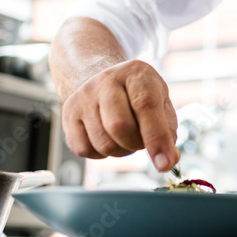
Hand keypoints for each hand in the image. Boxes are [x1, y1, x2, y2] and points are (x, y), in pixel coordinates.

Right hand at [61, 59, 178, 170]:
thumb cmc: (137, 94)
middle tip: (140, 140)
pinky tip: (107, 137)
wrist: (101, 77)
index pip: (146, 106)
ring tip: (124, 136)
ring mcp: (84, 96)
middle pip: (119, 126)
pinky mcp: (68, 113)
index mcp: (136, 73)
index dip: (157, 139)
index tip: (164, 164)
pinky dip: (100, 154)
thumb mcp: (160, 101)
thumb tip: (168, 161)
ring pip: (103, 143)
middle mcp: (107, 79)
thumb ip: (168, 131)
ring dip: (120, 151)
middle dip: (135, 144)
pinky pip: (84, 150)